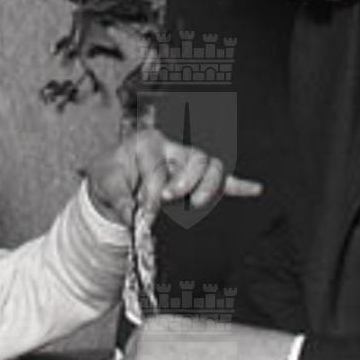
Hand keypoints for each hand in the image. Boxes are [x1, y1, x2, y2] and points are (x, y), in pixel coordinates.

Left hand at [84, 122, 261, 225]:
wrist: (112, 179)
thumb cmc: (110, 175)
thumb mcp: (104, 183)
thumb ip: (120, 201)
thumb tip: (135, 218)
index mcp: (149, 141)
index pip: (159, 166)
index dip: (151, 191)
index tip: (143, 212)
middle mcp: (174, 147)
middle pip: (195, 158)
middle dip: (184, 181)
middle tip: (167, 200)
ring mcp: (188, 162)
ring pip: (212, 167)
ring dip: (208, 186)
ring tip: (196, 204)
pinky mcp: (196, 179)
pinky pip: (222, 180)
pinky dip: (238, 185)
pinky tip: (255, 189)